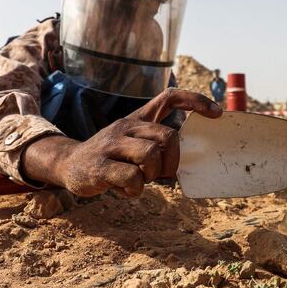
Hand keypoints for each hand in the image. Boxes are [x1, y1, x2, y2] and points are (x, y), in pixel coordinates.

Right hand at [22, 88, 221, 196]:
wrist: (70, 165)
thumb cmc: (111, 158)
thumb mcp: (133, 143)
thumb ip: (157, 145)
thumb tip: (189, 158)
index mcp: (137, 120)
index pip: (169, 97)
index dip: (196, 101)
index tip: (217, 113)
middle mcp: (126, 127)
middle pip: (167, 137)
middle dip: (173, 161)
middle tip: (162, 175)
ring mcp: (111, 145)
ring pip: (151, 156)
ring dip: (152, 176)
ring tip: (138, 180)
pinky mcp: (100, 166)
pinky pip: (132, 178)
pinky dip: (134, 190)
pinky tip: (124, 189)